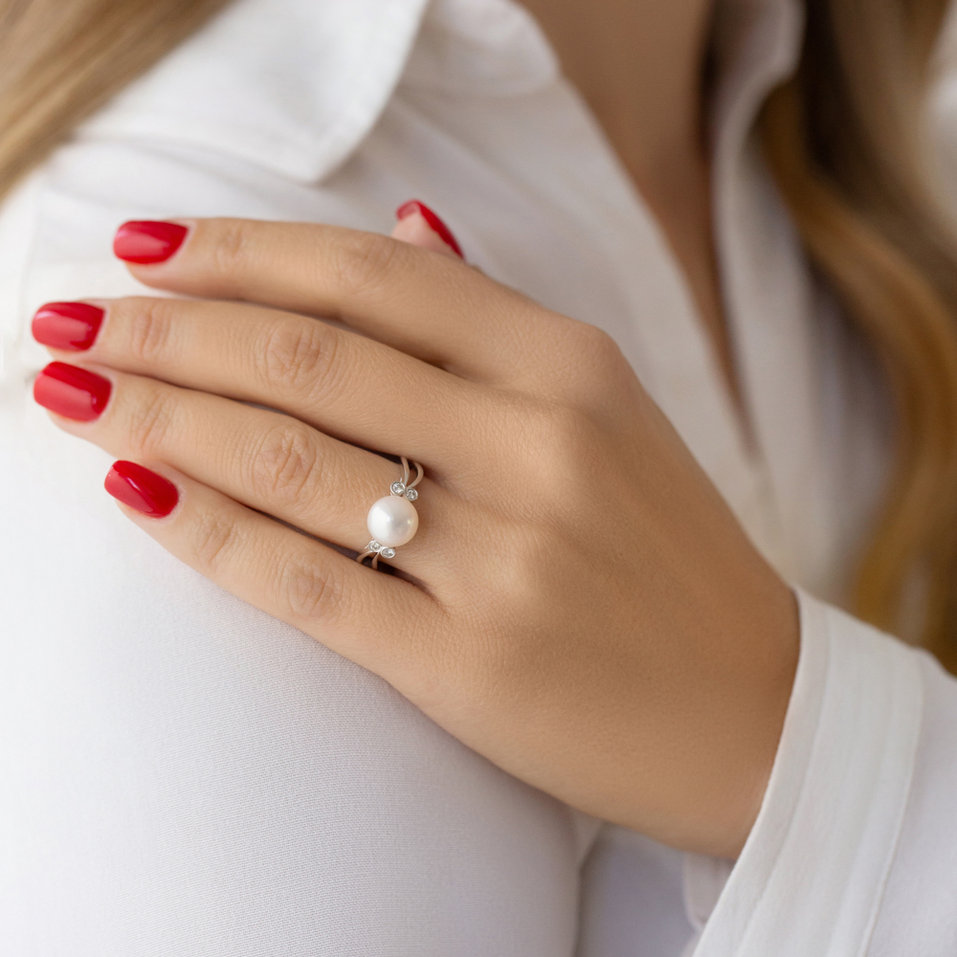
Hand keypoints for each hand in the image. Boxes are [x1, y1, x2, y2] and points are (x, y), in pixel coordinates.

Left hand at [30, 206, 798, 859]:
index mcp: (571, 367)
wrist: (752, 706)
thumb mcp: (609, 410)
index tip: (148, 251)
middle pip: (309, 358)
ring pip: (290, 462)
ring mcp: (504, 558)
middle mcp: (538, 445)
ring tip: (73, 393)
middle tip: (73, 321)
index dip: (242, 253)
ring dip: (160, 419)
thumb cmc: (668, 552)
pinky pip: (307, 582)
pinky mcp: (468, 663)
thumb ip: (497, 321)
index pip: (371, 275)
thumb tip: (405, 220)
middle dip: (169, 332)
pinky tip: (137, 493)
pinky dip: (208, 533)